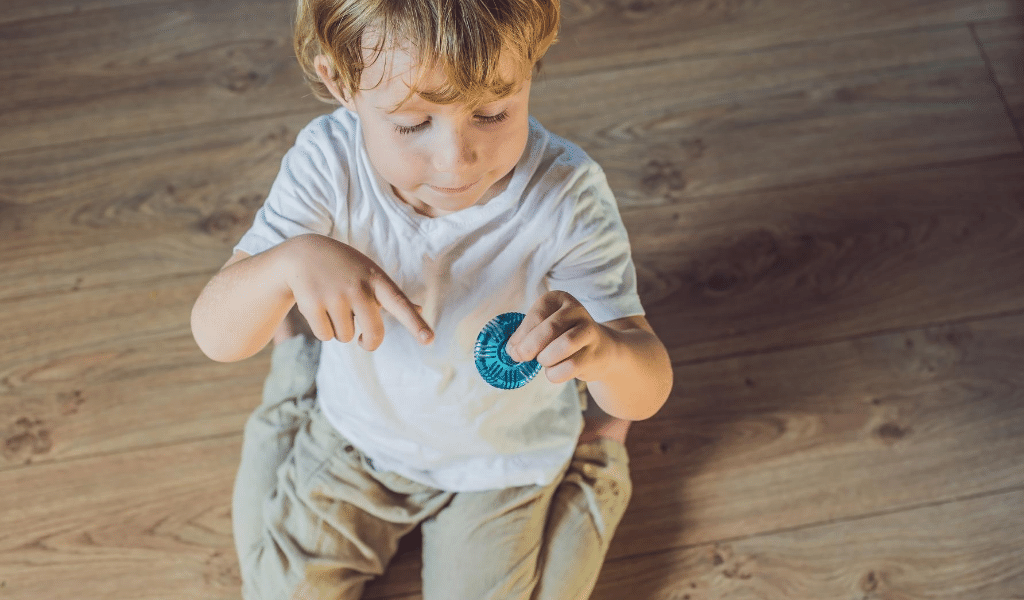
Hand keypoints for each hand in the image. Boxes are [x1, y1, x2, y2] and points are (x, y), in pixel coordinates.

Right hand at [280, 234, 432, 349]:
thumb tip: (421, 309)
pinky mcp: (312, 304)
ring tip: (333, 306)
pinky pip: (326, 336)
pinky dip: (323, 329)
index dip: (415, 323)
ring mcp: (334, 296)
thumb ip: (394, 296)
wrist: (304, 254)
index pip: (400, 303)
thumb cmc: (346, 268)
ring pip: (346, 337)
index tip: (429, 340)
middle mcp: (358, 287)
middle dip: (369, 343)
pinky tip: (318, 308)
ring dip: (341, 330)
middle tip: (364, 341)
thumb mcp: (370, 274)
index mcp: (376, 280)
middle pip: (374, 334)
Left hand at [505, 291, 614, 383]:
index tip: (513, 350)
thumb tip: (511, 350)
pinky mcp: (594, 353)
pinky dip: (556, 373)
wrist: (599, 349)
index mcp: (559, 298)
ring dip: (546, 359)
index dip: (521, 335)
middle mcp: (576, 310)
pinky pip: (571, 366)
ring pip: (564, 345)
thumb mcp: (543, 328)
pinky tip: (554, 371)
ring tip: (544, 361)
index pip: (537, 315)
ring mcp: (588, 331)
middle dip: (530, 347)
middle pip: (550, 329)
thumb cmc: (562, 337)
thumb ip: (526, 335)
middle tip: (522, 358)